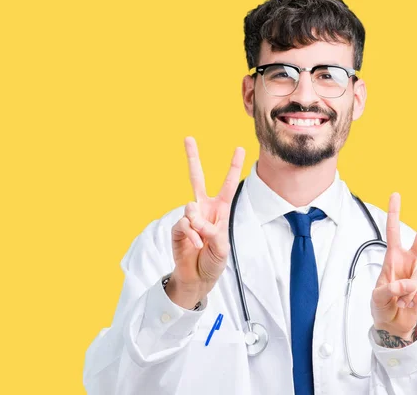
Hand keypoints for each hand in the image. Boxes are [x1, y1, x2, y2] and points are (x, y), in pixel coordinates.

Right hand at [167, 137, 244, 308]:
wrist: (197, 278)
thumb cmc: (213, 261)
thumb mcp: (221, 246)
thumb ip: (211, 230)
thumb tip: (193, 217)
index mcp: (219, 210)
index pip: (227, 185)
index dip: (233, 166)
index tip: (239, 148)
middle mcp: (203, 209)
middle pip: (196, 178)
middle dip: (192, 158)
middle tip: (188, 138)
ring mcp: (189, 218)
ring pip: (190, 207)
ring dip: (198, 225)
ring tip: (202, 241)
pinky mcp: (178, 228)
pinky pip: (183, 224)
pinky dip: (190, 235)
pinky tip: (195, 245)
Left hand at [371, 193, 416, 340]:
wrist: (392, 324)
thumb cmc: (381, 306)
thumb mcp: (377, 298)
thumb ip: (389, 289)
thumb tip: (406, 284)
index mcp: (392, 259)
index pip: (392, 232)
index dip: (394, 214)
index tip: (396, 195)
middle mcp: (408, 262)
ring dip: (409, 290)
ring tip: (400, 300)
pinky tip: (410, 303)